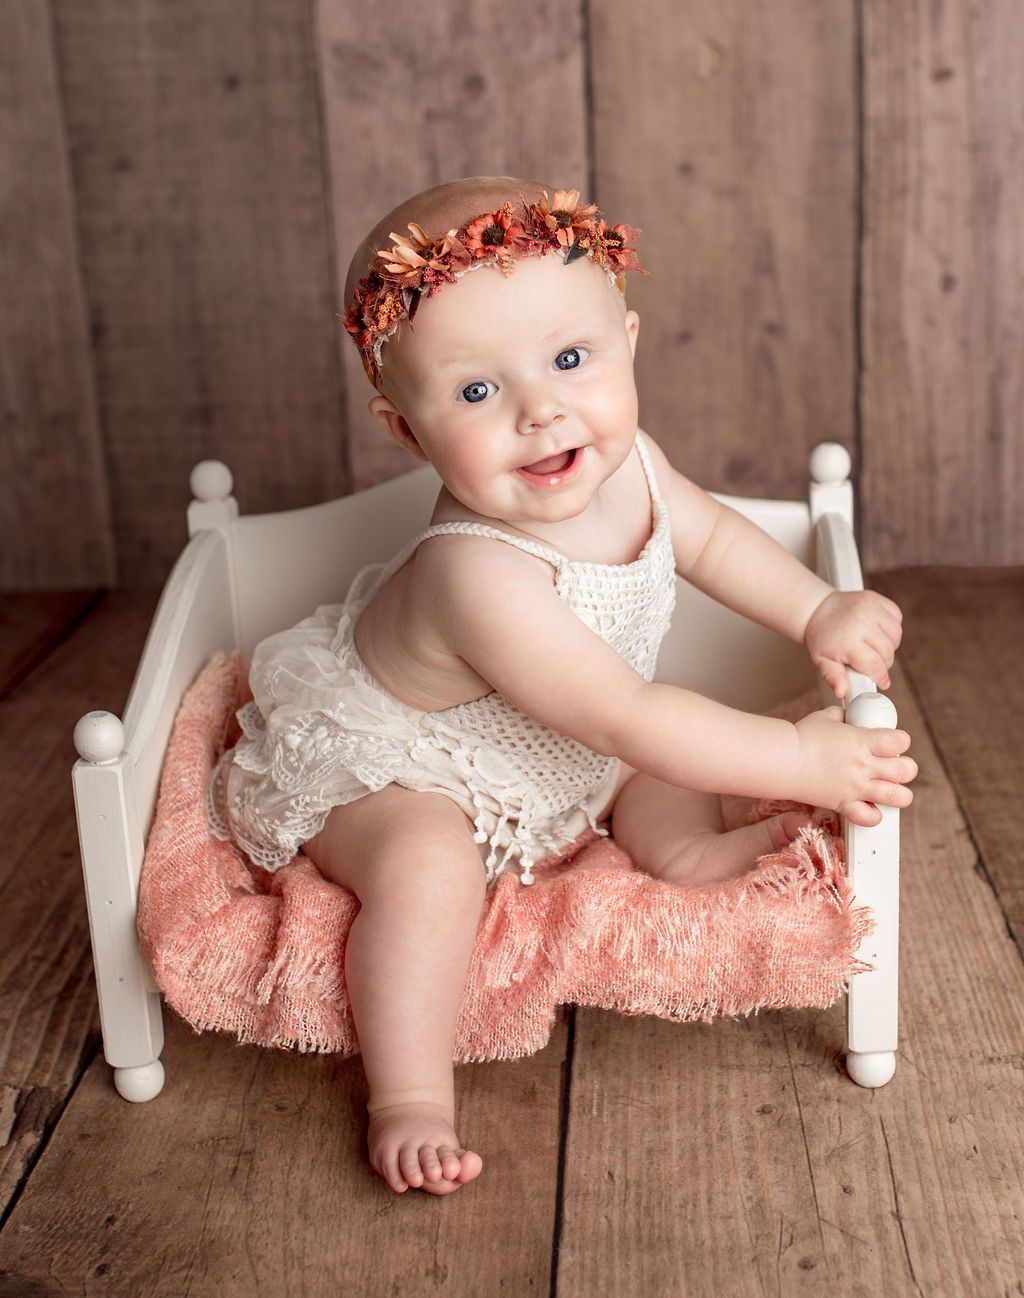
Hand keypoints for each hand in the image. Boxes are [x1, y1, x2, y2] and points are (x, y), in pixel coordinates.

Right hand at [793, 705, 916, 826]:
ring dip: (900, 793)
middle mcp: (863, 765)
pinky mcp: (844, 804)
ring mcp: (855, 787)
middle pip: (905, 770)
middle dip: (906, 768)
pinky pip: (870, 817)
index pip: (900, 741)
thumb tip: (850, 717)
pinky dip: (875, 815)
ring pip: (897, 796)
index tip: (894, 743)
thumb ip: (844, 716)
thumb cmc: (801, 737)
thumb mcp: (825, 717)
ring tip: (891, 789)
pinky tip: (870, 807)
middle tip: (895, 766)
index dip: (901, 741)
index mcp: (862, 741)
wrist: (782, 761)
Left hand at [804, 590, 903, 699]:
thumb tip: (842, 693)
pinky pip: (896, 619)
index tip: (883, 682)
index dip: (881, 676)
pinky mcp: (877, 599)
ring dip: (890, 646)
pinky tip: (878, 632)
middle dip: (883, 663)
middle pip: (887, 652)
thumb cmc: (822, 638)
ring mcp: (870, 608)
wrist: (818, 610)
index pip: (875, 664)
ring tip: (874, 648)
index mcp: (847, 640)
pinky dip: (892, 629)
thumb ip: (833, 678)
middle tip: (871, 664)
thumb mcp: (822, 661)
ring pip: (895, 636)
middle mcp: (861, 622)